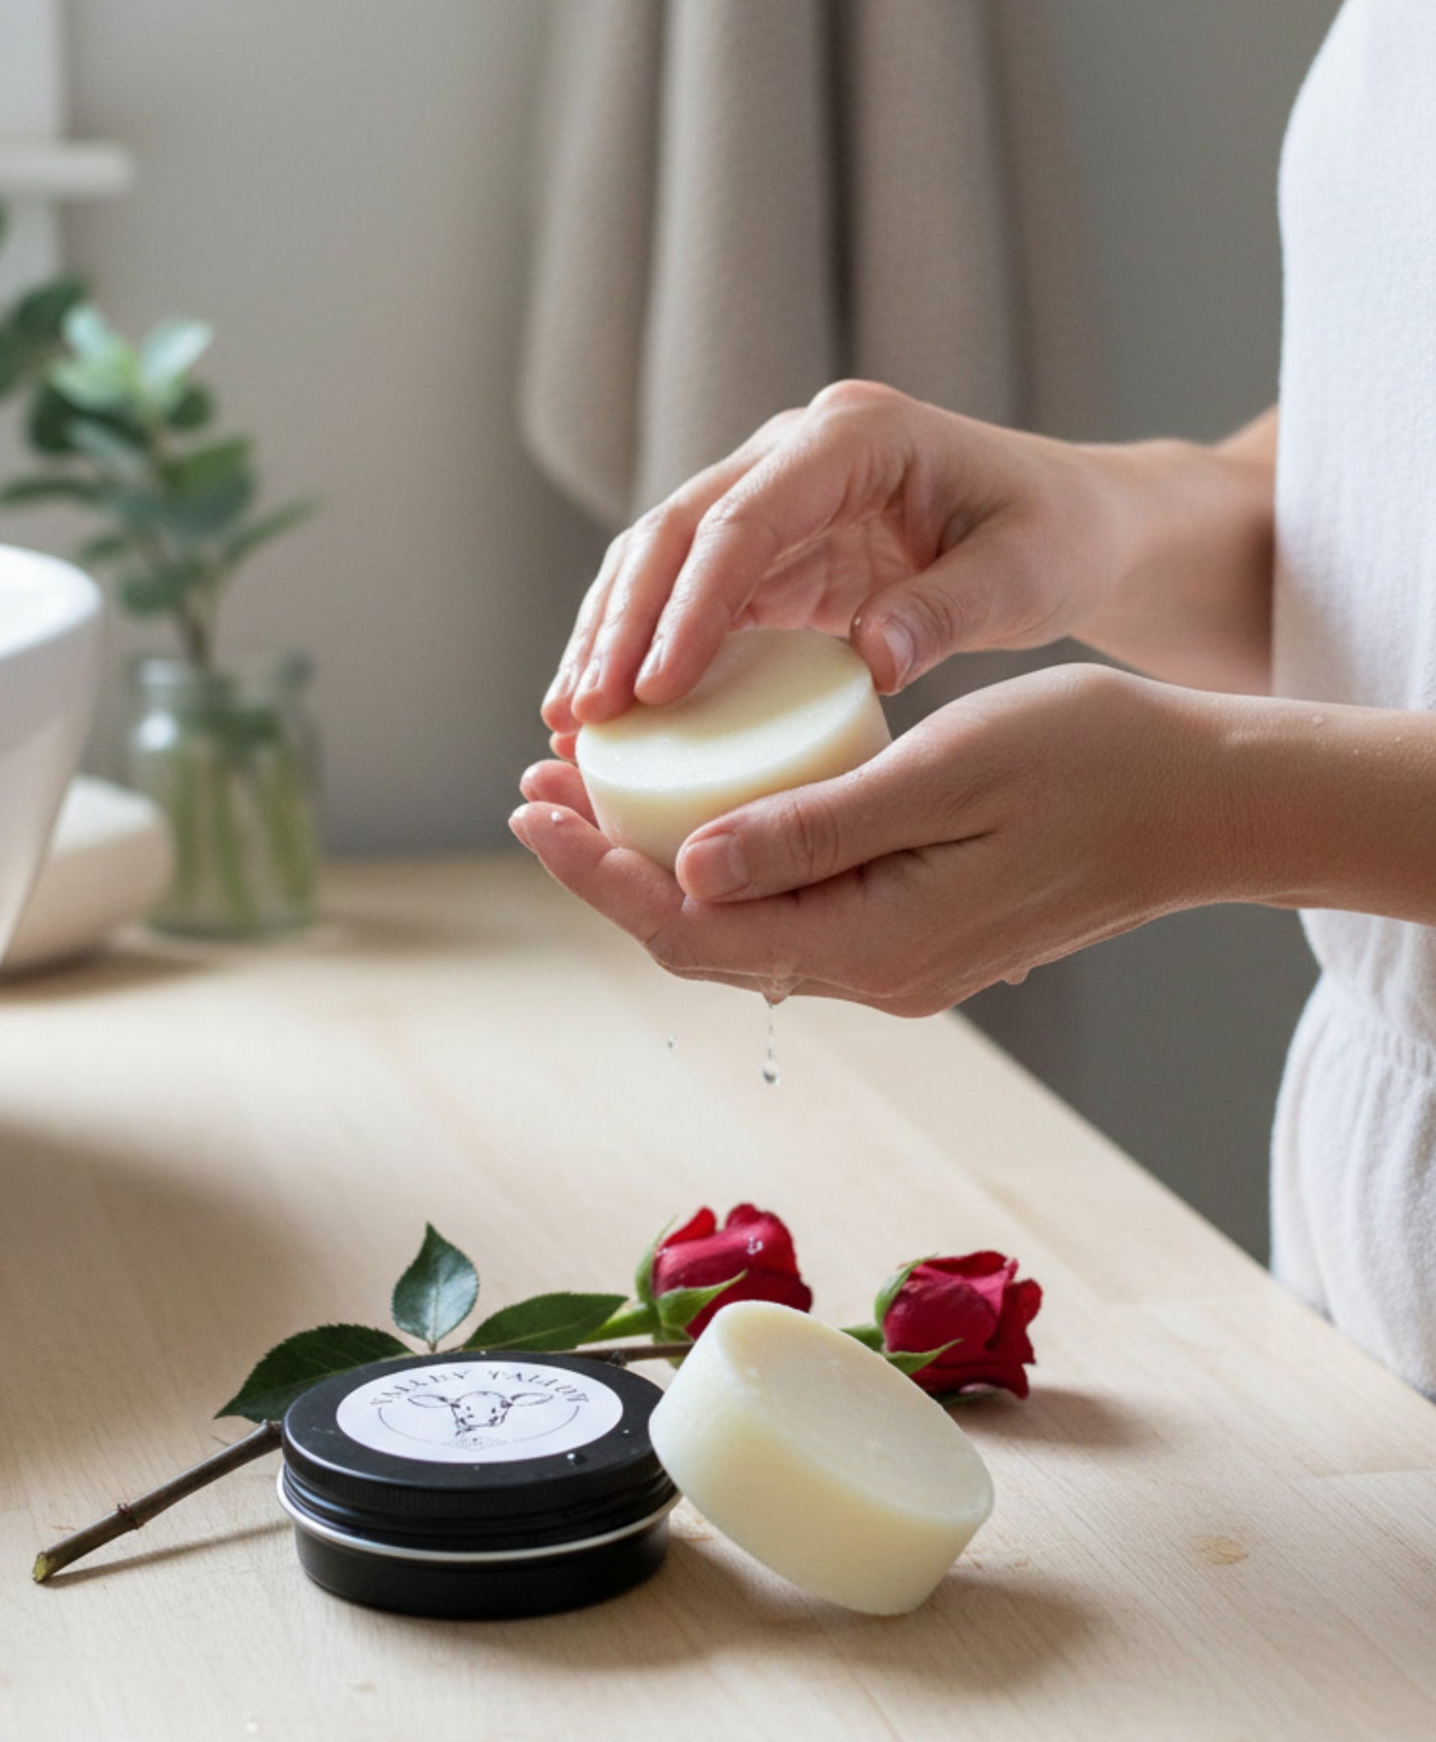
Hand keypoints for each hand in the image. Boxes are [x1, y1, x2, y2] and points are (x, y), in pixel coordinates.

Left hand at [513, 665, 1227, 1015]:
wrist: (1206, 805)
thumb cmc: (1093, 767)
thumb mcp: (944, 777)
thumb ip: (814, 830)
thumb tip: (686, 868)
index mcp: (872, 945)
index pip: (691, 925)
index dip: (599, 871)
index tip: (536, 808)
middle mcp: (872, 973)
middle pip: (698, 936)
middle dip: (609, 868)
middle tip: (540, 790)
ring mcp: (893, 961)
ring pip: (737, 926)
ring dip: (659, 866)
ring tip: (593, 795)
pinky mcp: (911, 933)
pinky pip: (787, 911)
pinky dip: (726, 864)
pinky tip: (698, 809)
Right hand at [542, 381, 1146, 751]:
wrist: (1068, 524)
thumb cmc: (1056, 540)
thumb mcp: (1027, 574)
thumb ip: (951, 610)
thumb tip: (871, 661)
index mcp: (857, 437)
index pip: (744, 519)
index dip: (688, 605)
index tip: (653, 689)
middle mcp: (795, 454)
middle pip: (674, 531)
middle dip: (619, 626)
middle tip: (582, 714)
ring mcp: (770, 497)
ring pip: (655, 560)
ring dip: (607, 639)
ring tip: (569, 724)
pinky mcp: (761, 551)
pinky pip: (678, 596)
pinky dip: (638, 653)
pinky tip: (605, 717)